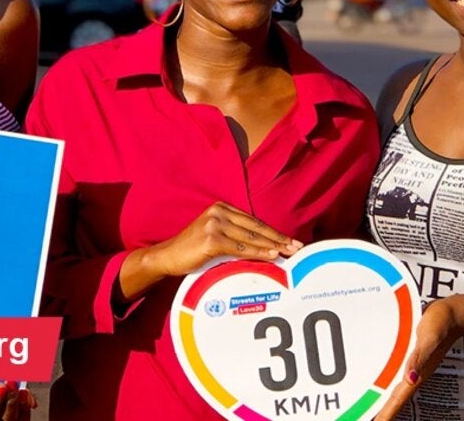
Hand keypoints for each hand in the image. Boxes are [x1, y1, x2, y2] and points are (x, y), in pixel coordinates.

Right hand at [148, 201, 301, 278]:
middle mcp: (219, 211)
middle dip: (279, 238)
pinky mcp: (211, 238)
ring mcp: (215, 224)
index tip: (290, 240)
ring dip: (273, 246)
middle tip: (297, 247)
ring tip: (289, 252)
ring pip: (251, 237)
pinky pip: (240, 248)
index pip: (254, 221)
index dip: (274, 232)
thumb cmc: (191, 250)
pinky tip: (271, 256)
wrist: (166, 256)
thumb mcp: (214, 236)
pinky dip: (258, 253)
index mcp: (222, 207)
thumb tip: (262, 246)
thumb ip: (234, 236)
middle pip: (256, 227)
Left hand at [375, 298, 463, 420]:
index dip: (388, 413)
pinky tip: (387, 387)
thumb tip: (410, 378)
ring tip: (378, 413)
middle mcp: (416, 373)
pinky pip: (399, 377)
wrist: (453, 313)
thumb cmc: (441, 323)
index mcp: (418, 372)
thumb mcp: (429, 338)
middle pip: (397, 399)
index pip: (399, 398)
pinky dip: (391, 386)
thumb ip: (419, 358)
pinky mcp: (414, 358)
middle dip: (386, 413)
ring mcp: (415, 367)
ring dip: (388, 402)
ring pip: (398, 390)